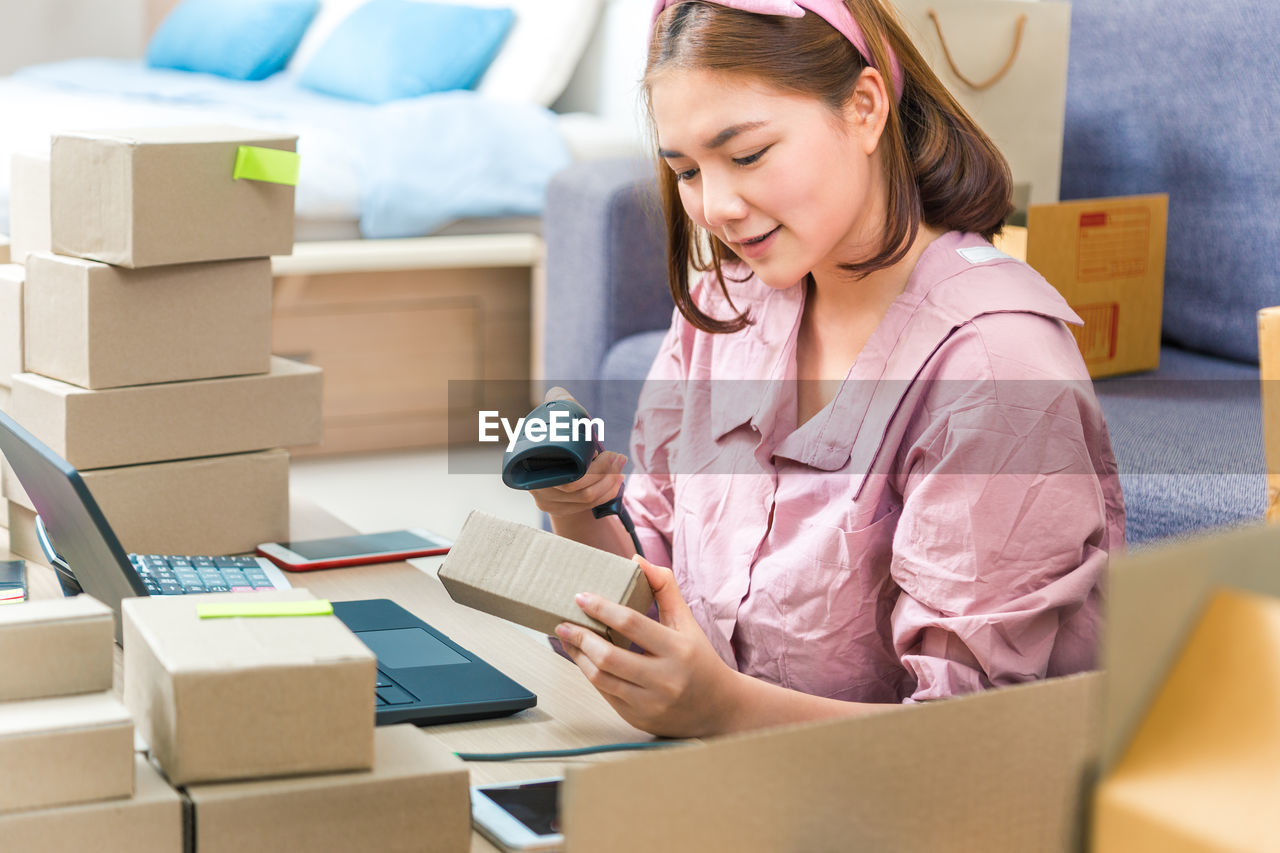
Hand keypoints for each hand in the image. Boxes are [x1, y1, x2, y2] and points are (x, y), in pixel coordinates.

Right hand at [528, 387, 626, 518]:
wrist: (550, 461)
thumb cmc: (556, 433)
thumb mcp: (558, 418)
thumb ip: (559, 402)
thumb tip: (560, 394)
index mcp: (530, 464)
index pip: (565, 476)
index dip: (593, 470)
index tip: (606, 452)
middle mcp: (536, 487)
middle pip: (576, 488)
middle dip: (605, 473)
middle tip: (619, 457)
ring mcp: (547, 502)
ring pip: (585, 499)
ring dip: (609, 483)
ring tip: (620, 467)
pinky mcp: (560, 510)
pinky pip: (587, 507)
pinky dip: (606, 494)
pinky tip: (616, 482)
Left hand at [555, 555, 741, 737]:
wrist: (718, 707)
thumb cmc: (698, 657)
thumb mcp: (686, 621)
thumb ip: (664, 588)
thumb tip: (636, 559)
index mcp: (678, 649)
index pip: (632, 624)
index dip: (602, 609)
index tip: (581, 597)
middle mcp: (664, 679)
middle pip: (609, 656)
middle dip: (580, 637)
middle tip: (563, 622)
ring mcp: (650, 702)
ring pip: (601, 678)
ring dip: (578, 656)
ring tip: (567, 638)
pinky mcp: (637, 717)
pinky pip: (604, 693)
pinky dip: (589, 672)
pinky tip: (582, 657)